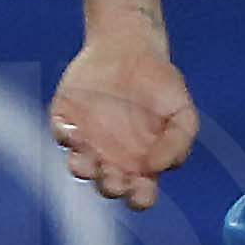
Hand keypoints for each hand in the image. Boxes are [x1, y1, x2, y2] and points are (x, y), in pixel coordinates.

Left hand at [49, 30, 197, 208]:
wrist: (130, 46)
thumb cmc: (160, 84)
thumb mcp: (182, 112)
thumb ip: (178, 142)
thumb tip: (158, 168)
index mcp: (142, 164)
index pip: (140, 194)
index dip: (139, 198)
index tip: (142, 187)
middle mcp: (112, 159)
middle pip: (108, 185)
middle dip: (110, 186)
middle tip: (113, 175)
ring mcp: (87, 142)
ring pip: (80, 166)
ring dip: (83, 168)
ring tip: (89, 161)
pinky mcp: (66, 121)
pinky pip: (62, 135)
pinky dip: (66, 136)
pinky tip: (74, 130)